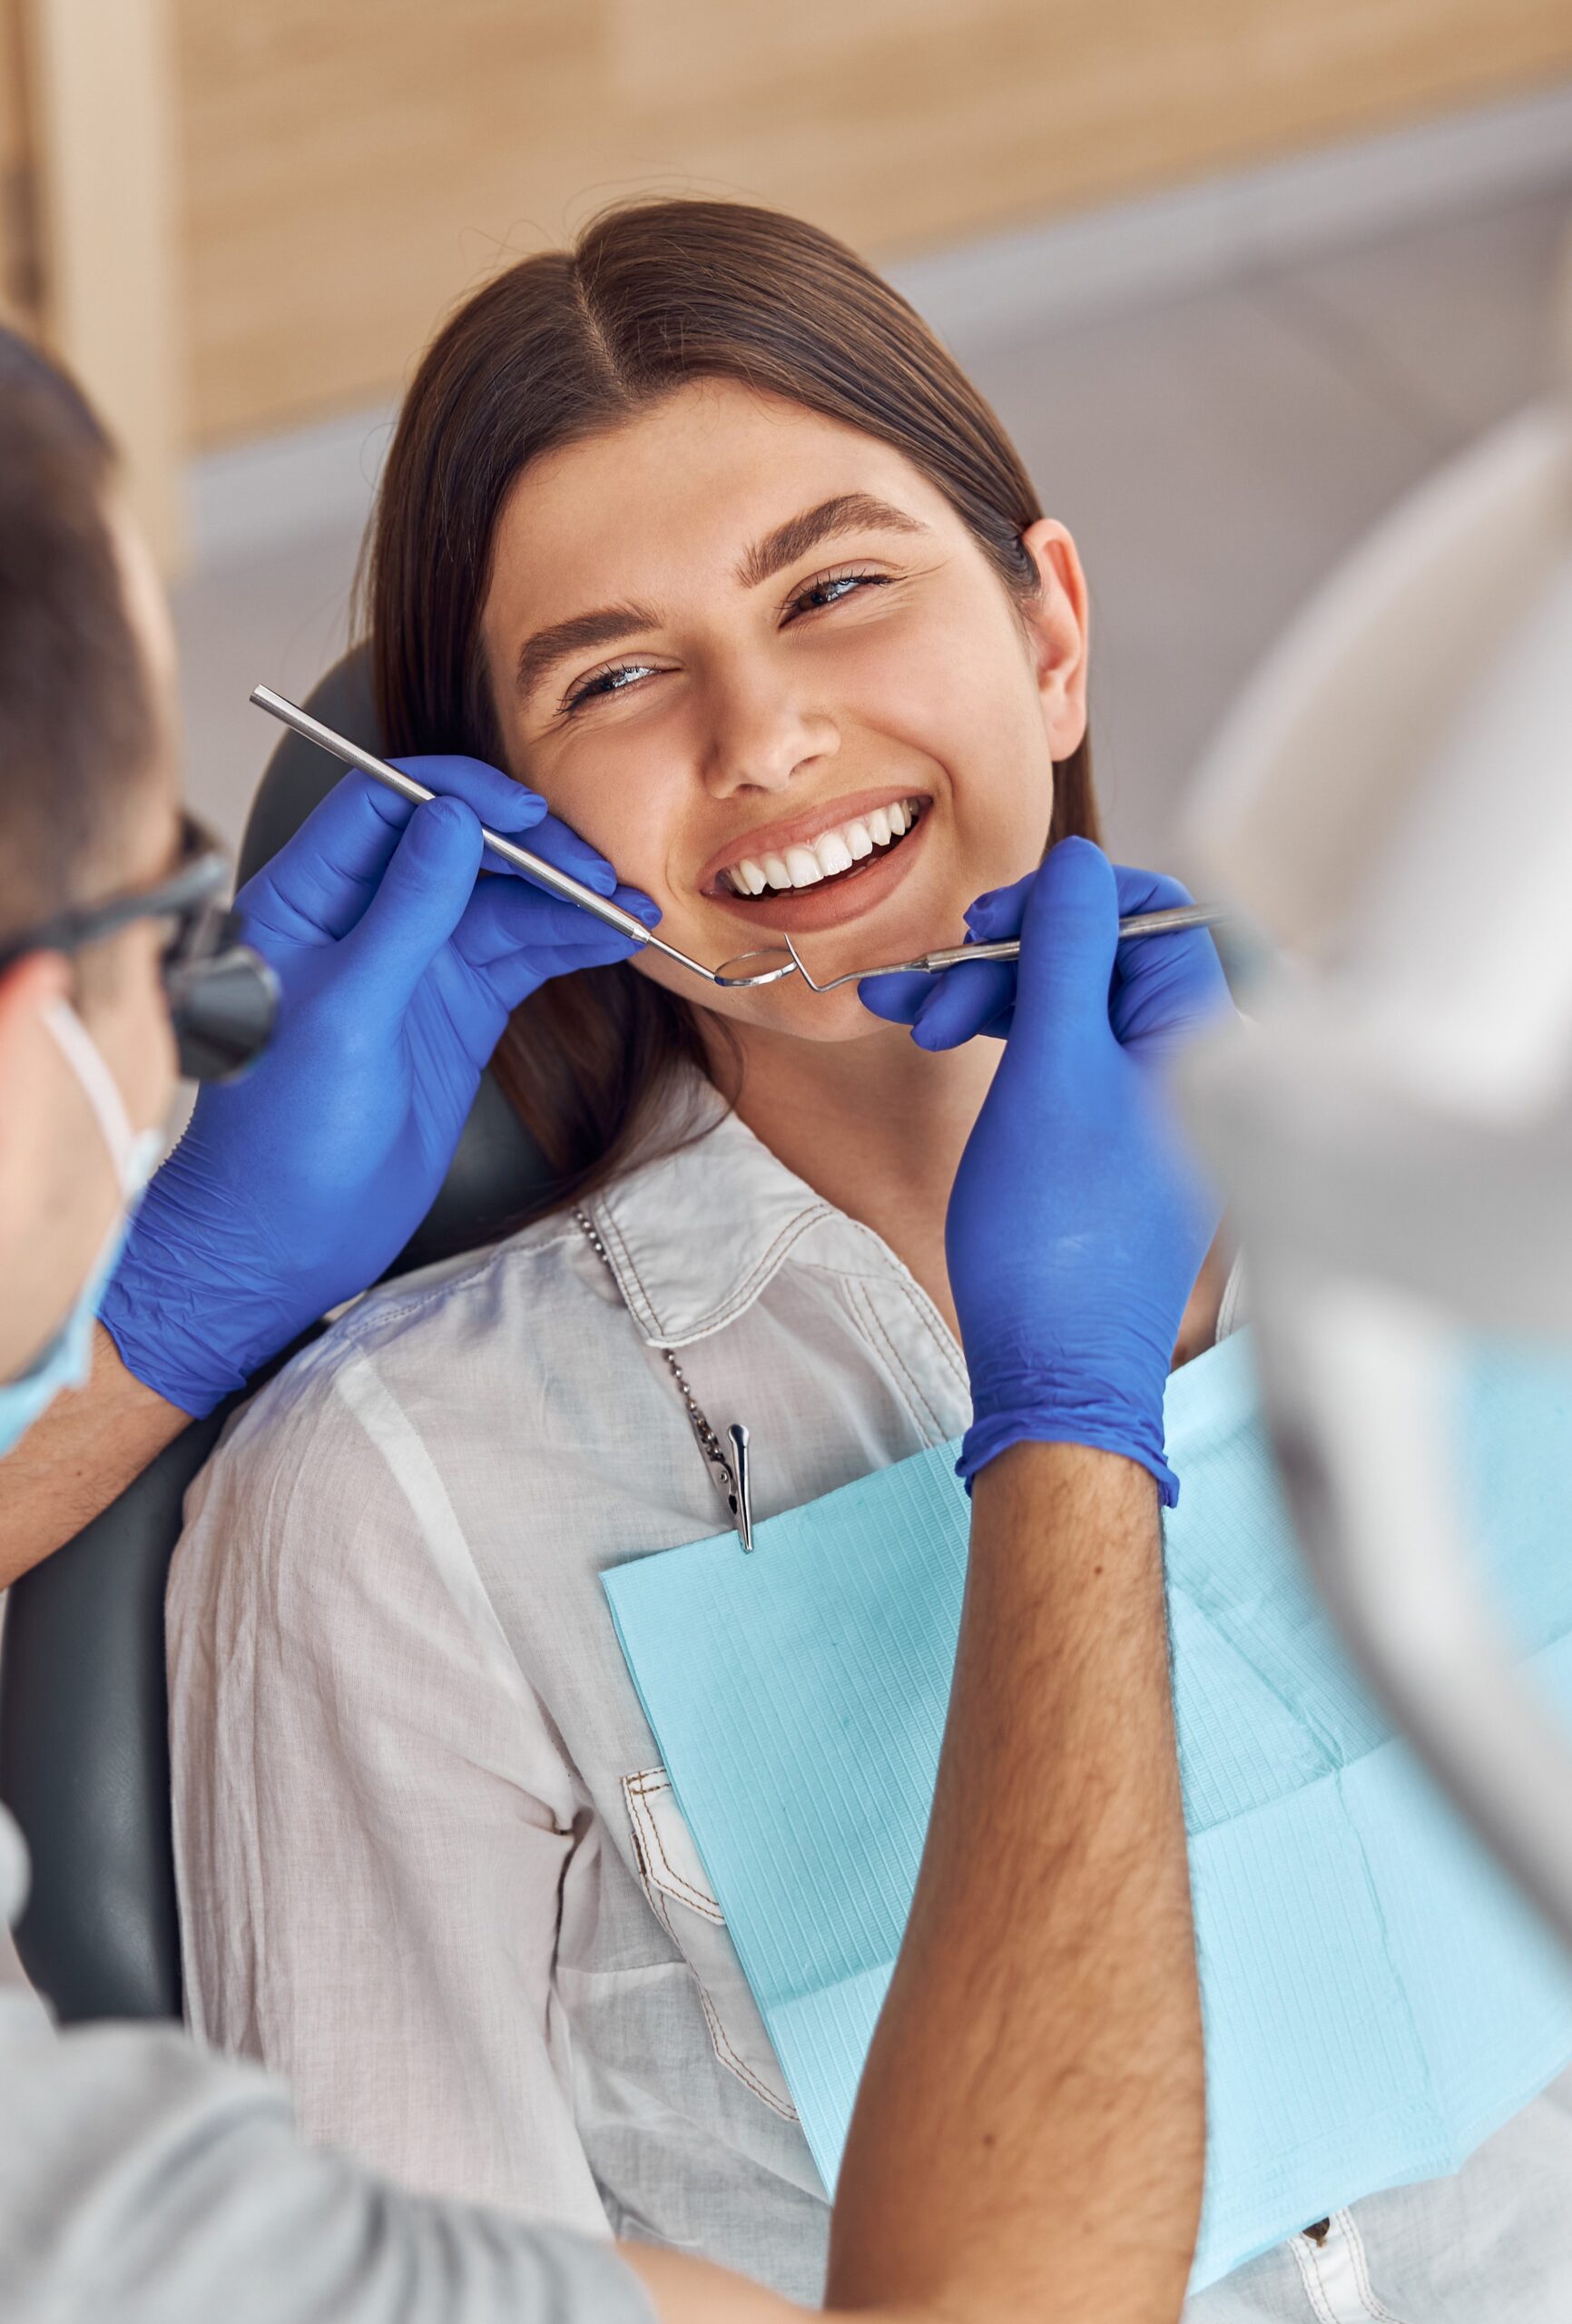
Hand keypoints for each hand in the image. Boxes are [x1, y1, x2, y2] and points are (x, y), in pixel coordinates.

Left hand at [100, 760, 657, 1414]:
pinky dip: (568, 943)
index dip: (460, 794)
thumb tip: (450, 816)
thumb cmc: (281, 1133)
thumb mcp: (346, 1012)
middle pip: (459, 845)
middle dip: (532, 850)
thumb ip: (404, 911)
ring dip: (565, 899)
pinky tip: (613, 938)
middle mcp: (362, 918)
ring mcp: (415, 963)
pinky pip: (521, 956)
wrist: (292, 1235)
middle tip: (598, 870)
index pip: (384, 805)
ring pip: (501, 901)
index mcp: (306, 900)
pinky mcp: (456, 1008)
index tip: (528, 811)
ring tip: (629, 905)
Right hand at [908, 840, 1227, 1498]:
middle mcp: (1190, 1065)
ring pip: (1069, 1010)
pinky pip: (1065, 1062)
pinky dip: (1004, 1046)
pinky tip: (941, 1045)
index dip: (1065, 900)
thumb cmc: (1056, 1235)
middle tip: (929, 978)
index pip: (1153, 912)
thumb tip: (1077, 863)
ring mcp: (1153, 1108)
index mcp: (1199, 1037)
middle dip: (1005, 956)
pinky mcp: (1116, 1146)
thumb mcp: (1049, 1067)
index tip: (992, 921)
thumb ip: (1065, 951)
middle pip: (1100, 959)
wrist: (1056, 1373)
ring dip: (987, 999)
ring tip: (904, 1014)